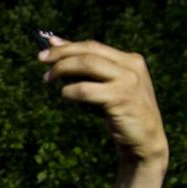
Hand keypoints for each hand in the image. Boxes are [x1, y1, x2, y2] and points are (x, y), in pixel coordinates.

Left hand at [40, 37, 167, 162]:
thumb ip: (91, 72)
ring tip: (48, 79)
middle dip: (61, 54)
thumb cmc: (122, 115)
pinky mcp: (120, 98)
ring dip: (62, 69)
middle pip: (89, 51)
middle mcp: (131, 67)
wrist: (145, 142)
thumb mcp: (110, 89)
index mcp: (131, 60)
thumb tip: (59, 46)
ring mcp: (127, 81)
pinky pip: (85, 90)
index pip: (93, 46)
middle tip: (41, 59)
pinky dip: (70, 92)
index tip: (47, 46)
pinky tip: (65, 96)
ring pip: (87, 64)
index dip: (68, 45)